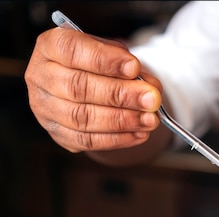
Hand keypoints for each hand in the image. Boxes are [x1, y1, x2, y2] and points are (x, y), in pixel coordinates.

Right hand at [24, 27, 162, 152]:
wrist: (87, 89)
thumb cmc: (100, 67)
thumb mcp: (113, 54)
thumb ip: (130, 67)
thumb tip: (151, 88)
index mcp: (50, 47)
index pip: (72, 50)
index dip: (104, 60)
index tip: (134, 67)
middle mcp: (40, 76)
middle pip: (78, 88)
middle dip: (120, 95)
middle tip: (151, 99)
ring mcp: (45, 108)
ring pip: (82, 118)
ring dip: (122, 120)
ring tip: (150, 119)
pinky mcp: (58, 134)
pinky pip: (87, 141)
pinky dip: (117, 139)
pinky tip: (140, 133)